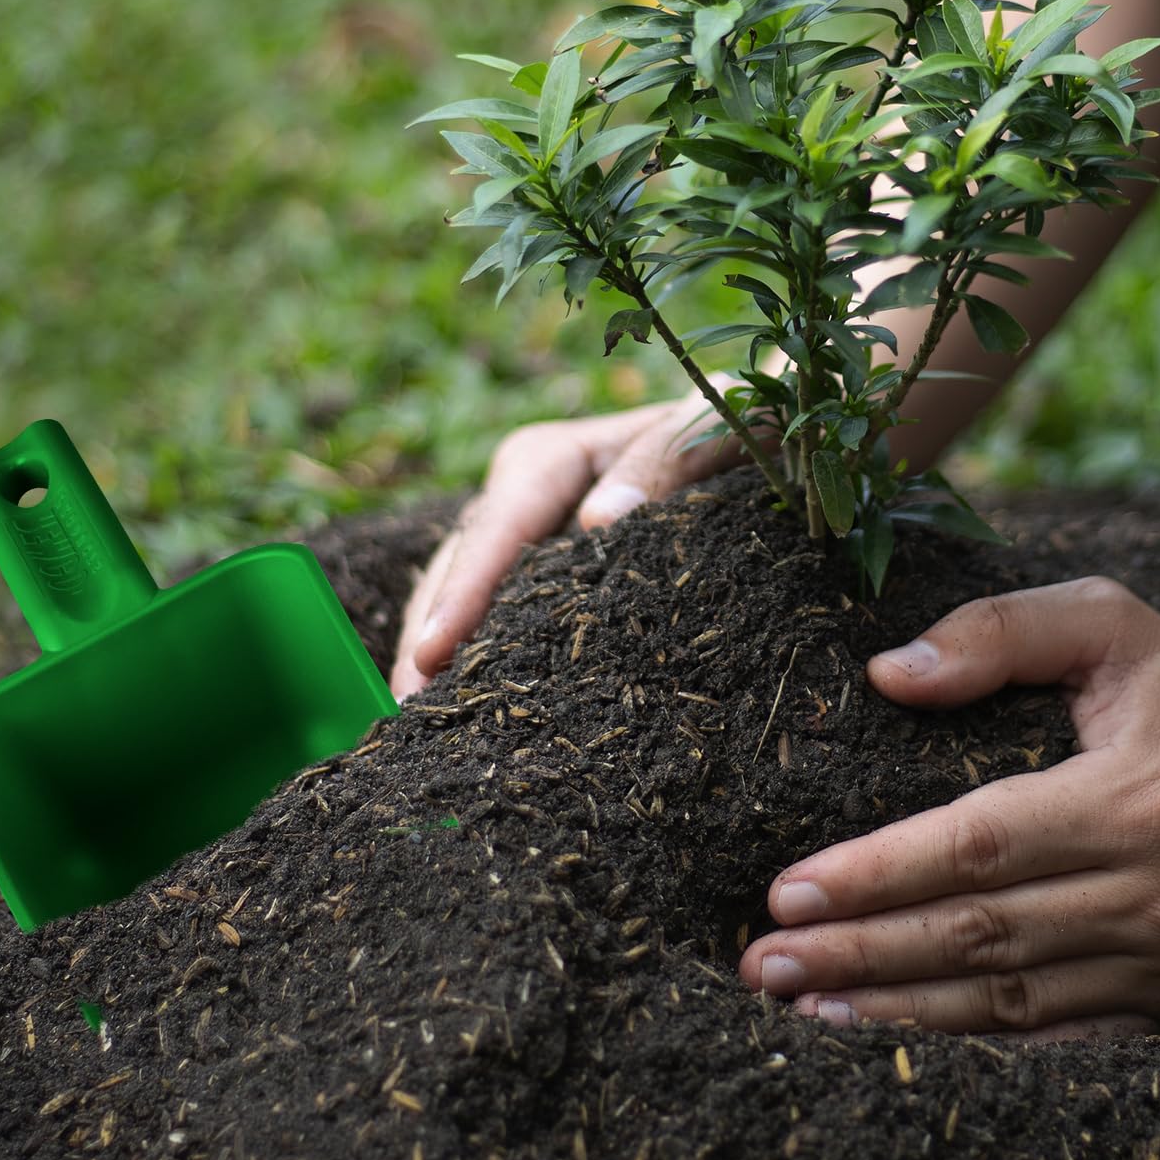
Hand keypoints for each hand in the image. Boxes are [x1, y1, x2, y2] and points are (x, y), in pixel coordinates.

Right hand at [391, 391, 743, 695]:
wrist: (749, 437)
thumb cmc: (733, 428)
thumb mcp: (709, 430)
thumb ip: (666, 458)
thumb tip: (600, 520)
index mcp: (548, 460)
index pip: (494, 529)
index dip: (461, 593)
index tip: (431, 654)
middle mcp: (520, 499)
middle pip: (458, 572)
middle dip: (429, 641)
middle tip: (409, 721)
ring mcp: (526, 542)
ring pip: (463, 601)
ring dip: (439, 662)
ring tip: (423, 732)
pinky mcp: (542, 579)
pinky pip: (498, 621)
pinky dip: (479, 664)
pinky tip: (471, 720)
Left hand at [736, 578, 1159, 1036]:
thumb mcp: (1108, 620)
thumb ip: (999, 632)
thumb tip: (887, 673)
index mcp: (1133, 799)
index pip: (977, 847)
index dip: (876, 873)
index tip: (787, 890)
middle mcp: (1154, 894)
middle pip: (976, 936)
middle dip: (858, 953)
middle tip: (760, 963)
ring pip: (1008, 1002)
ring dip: (897, 1011)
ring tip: (802, 1010)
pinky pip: (1057, 1040)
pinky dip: (972, 1048)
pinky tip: (900, 1039)